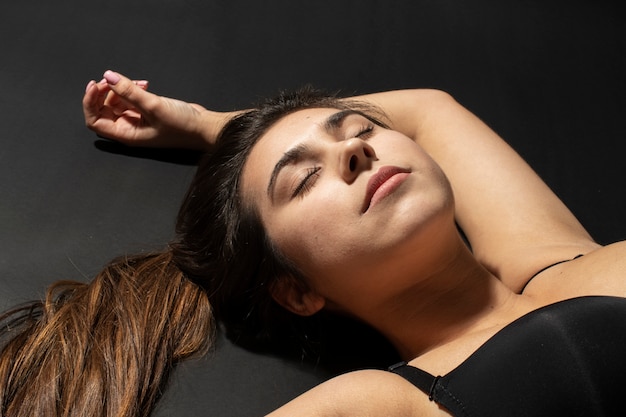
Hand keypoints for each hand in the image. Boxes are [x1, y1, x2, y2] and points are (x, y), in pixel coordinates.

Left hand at [83, 70, 227, 150]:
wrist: (204, 128)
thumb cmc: (183, 127)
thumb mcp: (154, 106)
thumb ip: (129, 91)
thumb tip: (108, 76)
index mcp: (126, 134)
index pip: (94, 120)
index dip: (90, 103)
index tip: (97, 85)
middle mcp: (129, 129)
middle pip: (103, 109)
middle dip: (105, 92)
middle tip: (113, 79)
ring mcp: (138, 120)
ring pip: (117, 102)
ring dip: (122, 88)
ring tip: (138, 83)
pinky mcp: (147, 112)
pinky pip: (131, 99)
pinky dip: (133, 89)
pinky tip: (145, 84)